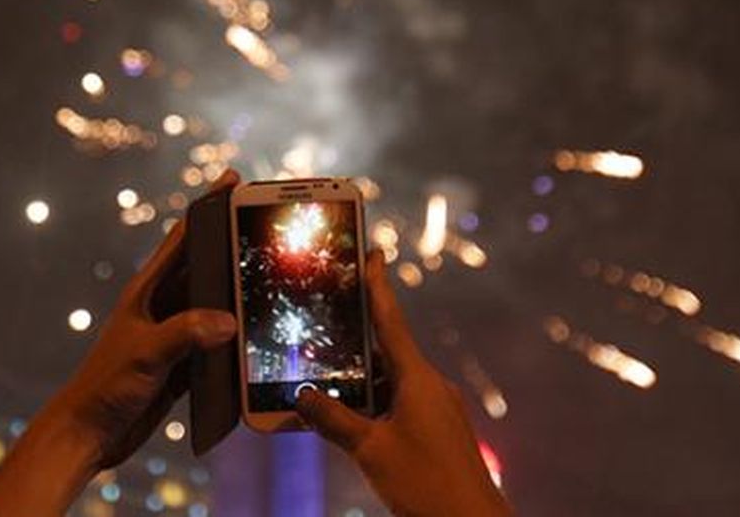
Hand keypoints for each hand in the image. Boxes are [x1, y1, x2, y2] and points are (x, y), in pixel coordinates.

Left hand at [0, 172, 239, 516]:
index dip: (207, 208)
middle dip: (232, 245)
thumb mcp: (145, 353)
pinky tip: (258, 336)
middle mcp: (161, 308)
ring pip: (213, 305)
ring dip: (238, 294)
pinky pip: (215, 343)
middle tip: (263, 222)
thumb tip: (228, 321)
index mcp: (147, 292)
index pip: (182, 239)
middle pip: (204, 267)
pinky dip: (235, 339)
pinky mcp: (181, 364)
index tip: (230, 180)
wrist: (89, 434)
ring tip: (272, 278)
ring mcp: (172, 335)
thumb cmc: (105, 387)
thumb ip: (184, 333)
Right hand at [297, 249, 512, 516]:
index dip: (377, 286)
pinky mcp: (437, 432)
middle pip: (386, 350)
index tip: (372, 252)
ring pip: (391, 382)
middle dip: (356, 338)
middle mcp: (430, 387)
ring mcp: (436, 410)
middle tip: (328, 316)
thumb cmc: (427, 486)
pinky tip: (350, 416)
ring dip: (361, 379)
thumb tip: (302, 398)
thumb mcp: (371, 450)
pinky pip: (399, 405)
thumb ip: (334, 421)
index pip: (391, 321)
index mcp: (418, 379)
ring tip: (325, 374)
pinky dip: (374, 403)